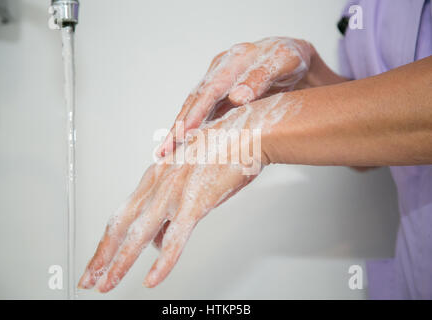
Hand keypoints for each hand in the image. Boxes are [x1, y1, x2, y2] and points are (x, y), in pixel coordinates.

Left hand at [78, 92, 299, 291]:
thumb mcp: (191, 177)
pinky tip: (153, 279)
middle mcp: (158, 183)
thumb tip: (162, 238)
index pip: (123, 214)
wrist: (248, 132)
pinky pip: (176, 238)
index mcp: (156, 176)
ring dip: (120, 264)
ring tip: (107, 286)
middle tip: (88, 280)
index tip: (98, 259)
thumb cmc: (224, 150)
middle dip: (101, 257)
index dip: (107, 241)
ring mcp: (174, 193)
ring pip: (139, 235)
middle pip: (120, 226)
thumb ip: (173, 208)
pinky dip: (164, 262)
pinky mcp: (196, 201)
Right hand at [157, 37, 313, 156]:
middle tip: (163, 151)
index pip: (209, 91)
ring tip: (165, 153)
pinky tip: (184, 146)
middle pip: (194, 101)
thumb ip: (260, 78)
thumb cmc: (291, 60)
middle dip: (177, 128)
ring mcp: (218, 84)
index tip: (183, 134)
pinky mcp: (221, 97)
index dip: (195, 114)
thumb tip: (237, 97)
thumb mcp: (283, 62)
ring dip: (180, 132)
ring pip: (194, 109)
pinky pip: (203, 115)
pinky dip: (192, 131)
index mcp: (233, 61)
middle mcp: (220, 71)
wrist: (295, 62)